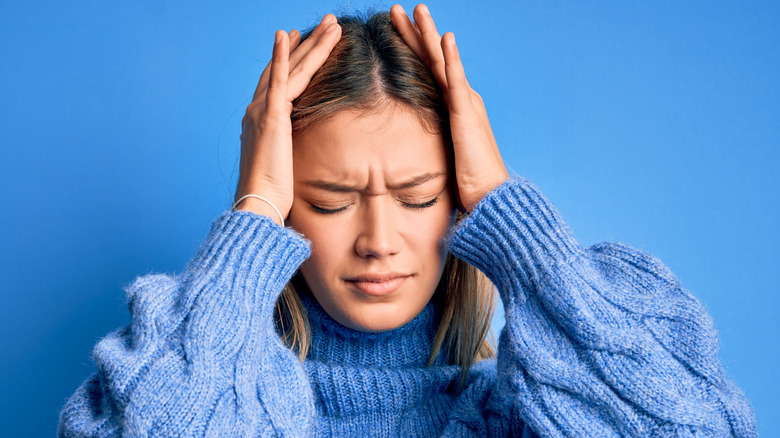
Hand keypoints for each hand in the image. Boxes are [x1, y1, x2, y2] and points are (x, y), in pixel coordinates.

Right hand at [235, 15, 341, 223]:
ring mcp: (262, 110)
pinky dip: (281, 56)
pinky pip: (278, 80)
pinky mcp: (269, 116)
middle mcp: (258, 110)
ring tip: (330, 23)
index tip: (301, 40)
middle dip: (308, 44)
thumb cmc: (273, 195)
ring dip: (312, 44)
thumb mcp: (285, 166)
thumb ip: (291, 152)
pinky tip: (286, 34)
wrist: (259, 204)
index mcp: (263, 122)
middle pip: (288, 67)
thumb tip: (301, 157)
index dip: (291, 58)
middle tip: (326, 23)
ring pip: (292, 68)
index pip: (280, 81)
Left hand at [390, 4, 508, 211]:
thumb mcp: (440, 155)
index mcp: (452, 107)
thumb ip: (427, 142)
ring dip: (430, 34)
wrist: (489, 197)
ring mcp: (465, 103)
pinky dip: (451, 59)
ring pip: (443, 61)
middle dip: (415, 32)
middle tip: (397, 9)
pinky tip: (445, 38)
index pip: (427, 70)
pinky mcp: (467, 114)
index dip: (411, 48)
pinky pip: (456, 81)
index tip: (394, 29)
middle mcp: (460, 98)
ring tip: (417, 9)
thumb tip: (402, 146)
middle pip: (432, 58)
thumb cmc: (466, 182)